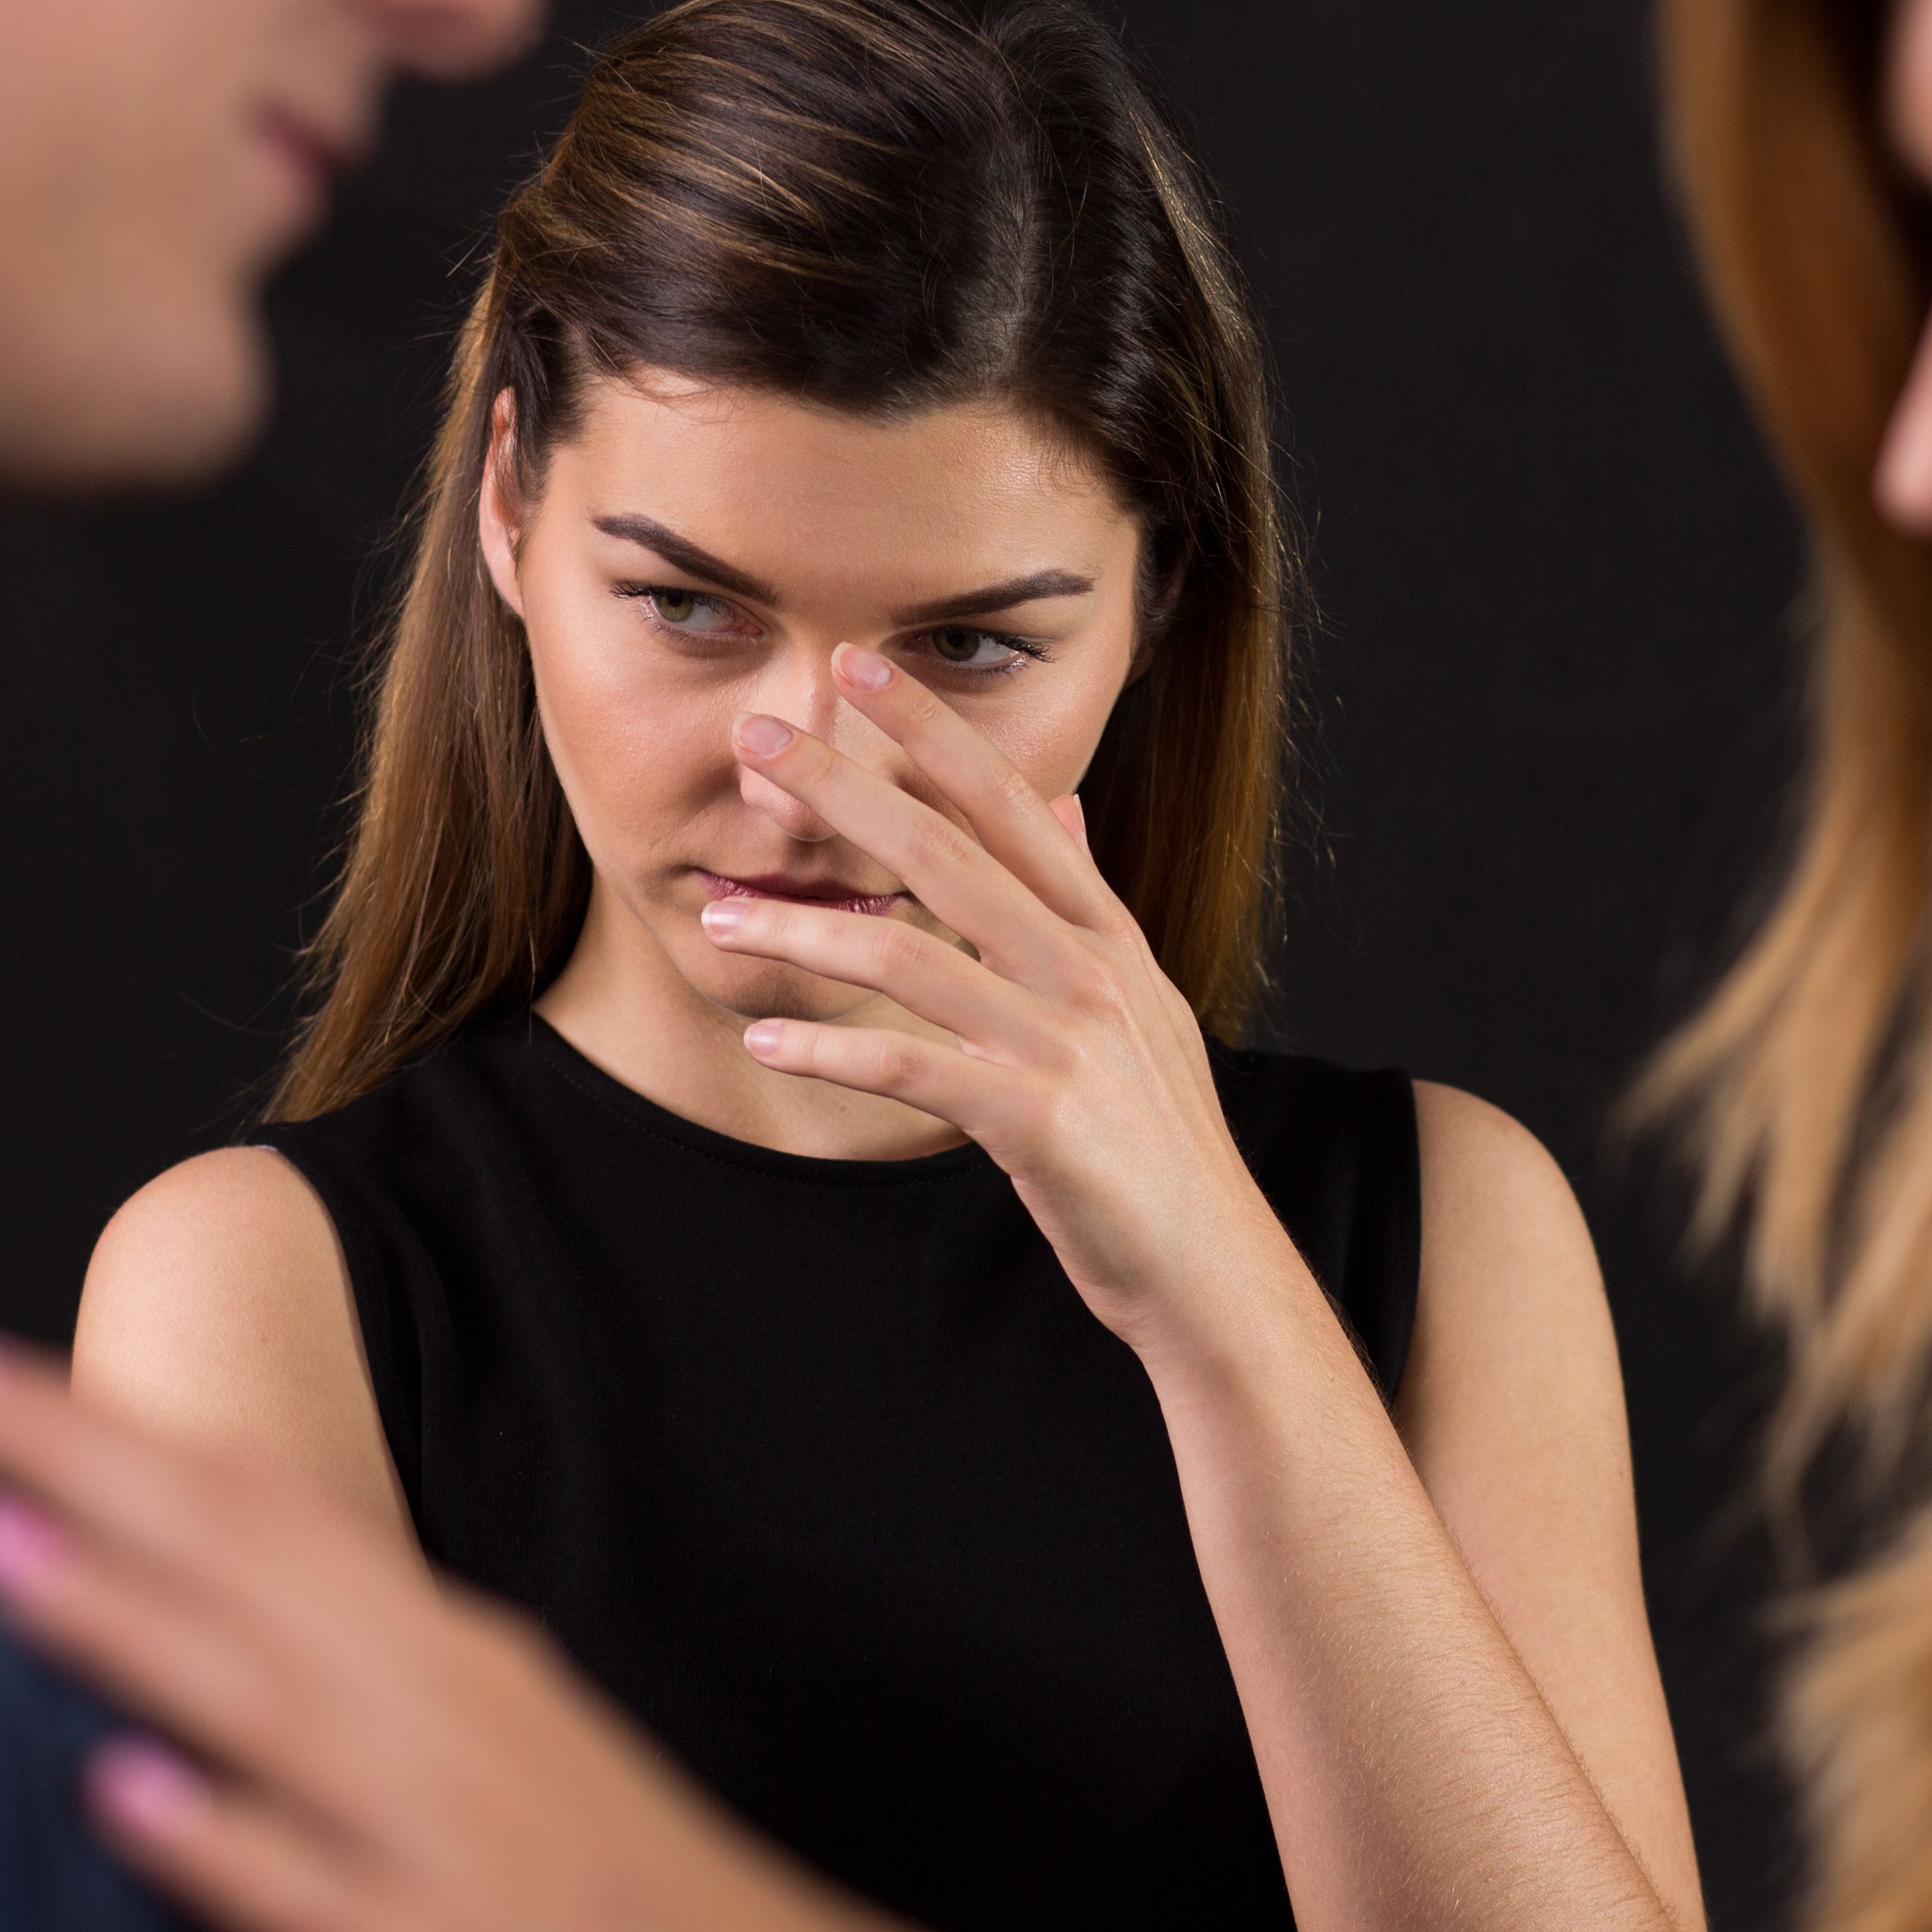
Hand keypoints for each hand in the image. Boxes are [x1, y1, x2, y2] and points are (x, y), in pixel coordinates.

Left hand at [0, 1311, 1031, 1931]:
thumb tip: (190, 1714)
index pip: (247, 1510)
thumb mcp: (506, 1791)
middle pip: (236, 1551)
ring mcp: (451, 1839)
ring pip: (265, 1698)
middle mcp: (445, 1718)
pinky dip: (220, 1841)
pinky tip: (120, 1793)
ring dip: (121, 1614)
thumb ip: (360, 1736)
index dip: (96, 1429)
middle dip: (68, 1456)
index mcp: (452, 1666)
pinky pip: (318, 1901)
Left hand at [711, 647, 1312, 1361]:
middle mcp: (1090, 971)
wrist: (1210, 1266)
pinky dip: (833, 1049)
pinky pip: (913, 1067)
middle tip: (760, 743)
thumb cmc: (1155, 1140)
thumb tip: (1063, 799)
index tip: (859, 665)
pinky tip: (769, 1039)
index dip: (932, 730)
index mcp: (1106, 934)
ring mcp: (1066, 1043)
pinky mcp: (1038, 1121)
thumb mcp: (1137, 1000)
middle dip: (848, 788)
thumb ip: (1088, 898)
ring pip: (912, 955)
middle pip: (950, 852)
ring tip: (721, 917)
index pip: (1011, 803)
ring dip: (804, 930)